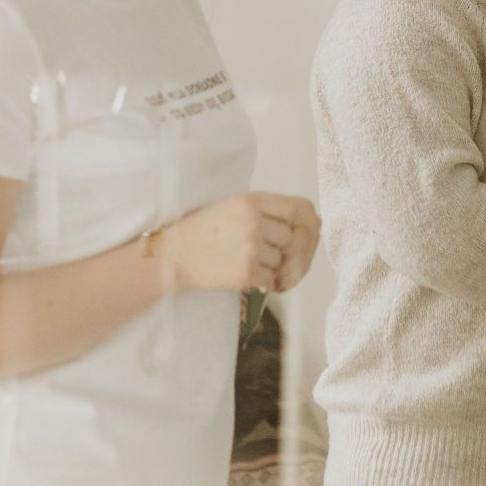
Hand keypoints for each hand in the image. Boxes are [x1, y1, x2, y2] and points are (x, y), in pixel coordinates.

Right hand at [163, 192, 317, 293]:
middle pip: (295, 239)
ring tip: (256, 269)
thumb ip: (269, 211)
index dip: (310, 225)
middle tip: (282, 263)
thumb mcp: (235, 207)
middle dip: (291, 254)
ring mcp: (249, 246)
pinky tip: (252, 281)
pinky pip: (272, 281)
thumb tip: (315, 222)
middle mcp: (253, 220)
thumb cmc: (204, 232)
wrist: (170, 257)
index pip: (302, 208)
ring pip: (284, 262)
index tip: (305, 238)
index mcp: (252, 199)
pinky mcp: (245, 271)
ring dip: (275, 271)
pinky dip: (265, 285)